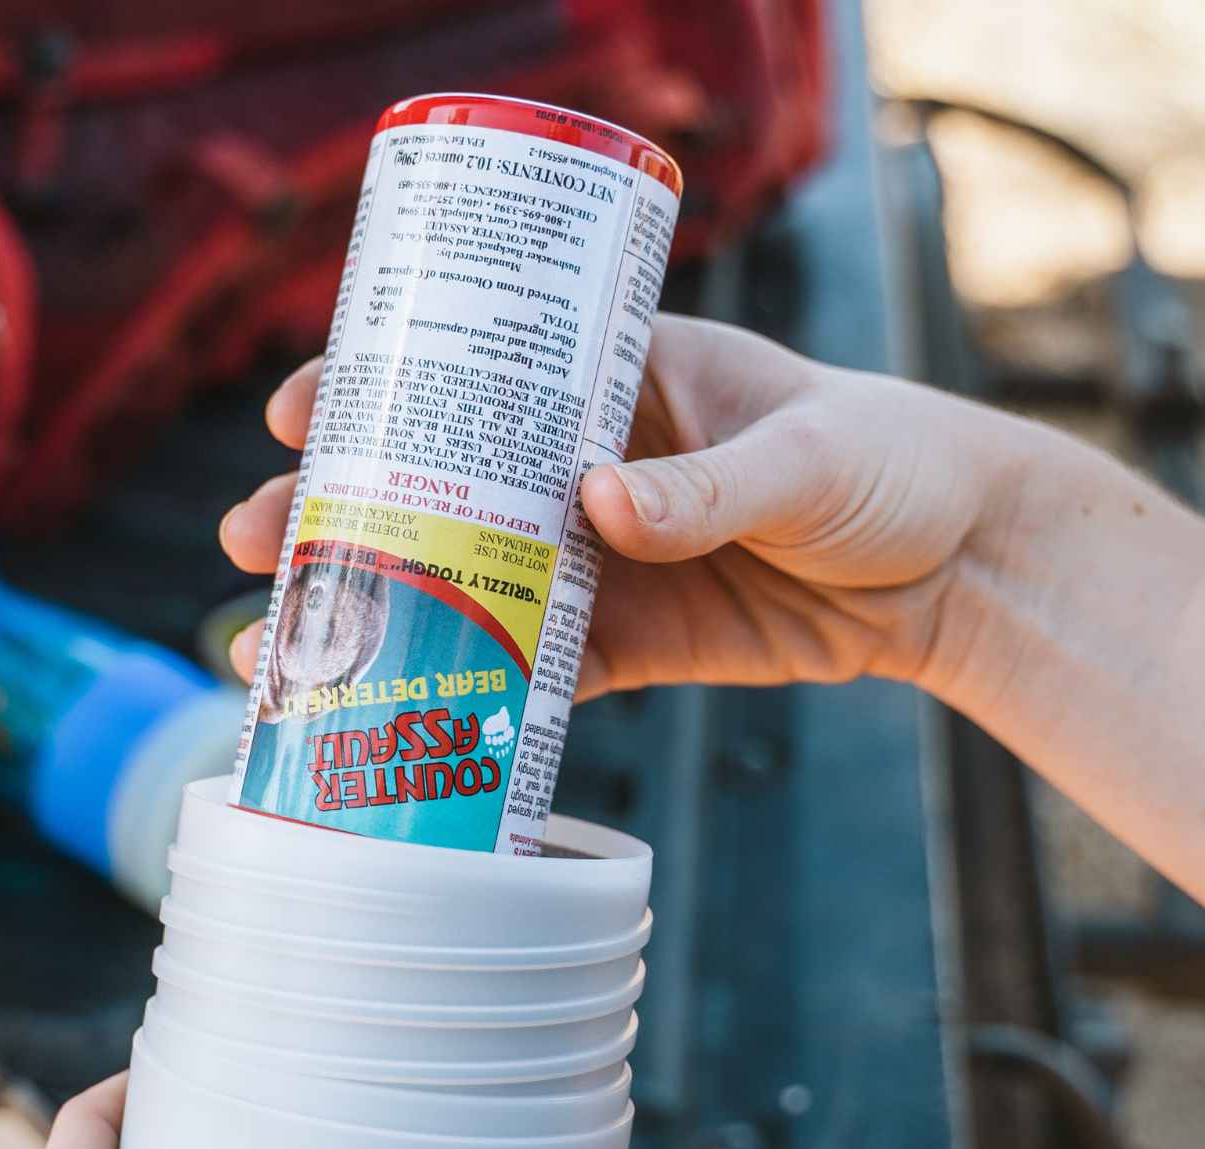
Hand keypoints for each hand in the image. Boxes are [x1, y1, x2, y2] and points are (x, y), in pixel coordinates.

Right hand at [221, 314, 1024, 700]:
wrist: (958, 568)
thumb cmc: (890, 462)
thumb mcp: (804, 455)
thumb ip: (706, 485)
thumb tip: (596, 506)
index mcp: (614, 384)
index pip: (473, 373)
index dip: (374, 388)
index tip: (298, 414)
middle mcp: (581, 471)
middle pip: (430, 489)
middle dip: (331, 514)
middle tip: (250, 542)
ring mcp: (594, 563)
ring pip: (455, 587)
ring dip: (368, 614)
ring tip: (276, 646)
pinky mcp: (622, 645)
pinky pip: (525, 675)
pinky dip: (460, 696)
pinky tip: (385, 714)